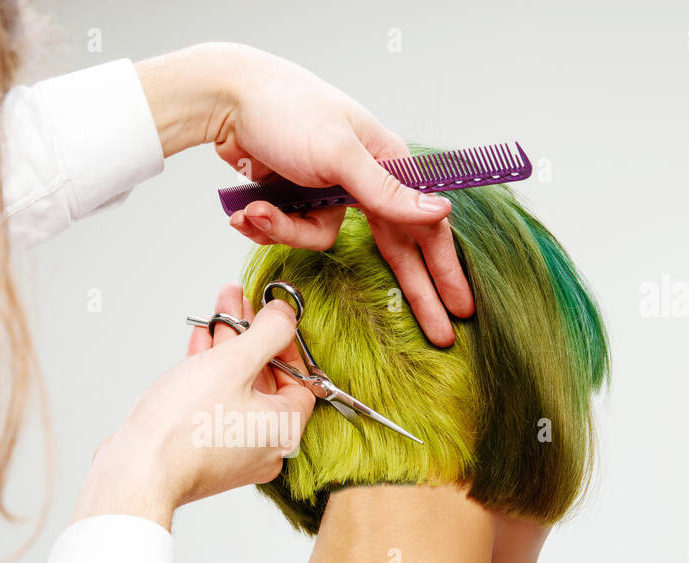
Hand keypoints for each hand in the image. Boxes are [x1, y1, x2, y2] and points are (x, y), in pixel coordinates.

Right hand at [73, 285, 315, 528]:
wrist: (138, 471)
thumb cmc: (184, 427)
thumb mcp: (234, 363)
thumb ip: (268, 333)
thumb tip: (286, 315)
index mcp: (283, 430)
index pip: (301, 381)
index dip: (286, 344)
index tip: (269, 320)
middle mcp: (265, 446)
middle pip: (266, 380)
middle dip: (249, 336)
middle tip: (237, 304)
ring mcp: (234, 451)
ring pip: (238, 389)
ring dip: (228, 349)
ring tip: (218, 311)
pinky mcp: (205, 450)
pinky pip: (217, 404)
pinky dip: (211, 373)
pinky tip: (201, 342)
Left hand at [136, 43, 472, 346]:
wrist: (226, 101)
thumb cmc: (287, 110)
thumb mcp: (340, 153)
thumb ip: (387, 191)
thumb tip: (440, 211)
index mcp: (386, 164)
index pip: (427, 226)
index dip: (446, 268)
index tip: (461, 307)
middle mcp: (362, 181)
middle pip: (394, 249)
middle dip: (411, 291)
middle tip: (439, 335)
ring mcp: (326, 194)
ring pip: (320, 241)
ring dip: (285, 229)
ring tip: (260, 210)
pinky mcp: (295, 201)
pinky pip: (290, 234)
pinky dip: (265, 224)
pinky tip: (249, 206)